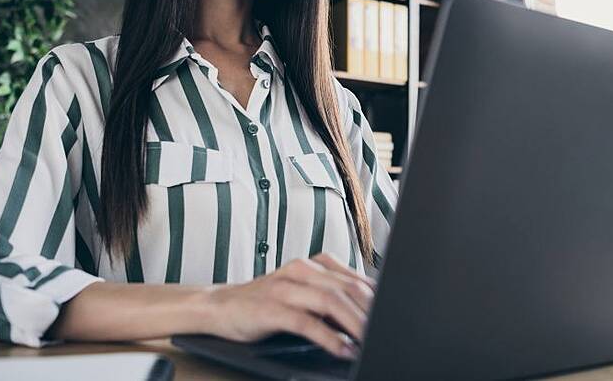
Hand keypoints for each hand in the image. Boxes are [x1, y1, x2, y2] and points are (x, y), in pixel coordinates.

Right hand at [199, 252, 376, 358]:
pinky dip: (328, 337)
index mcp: (313, 265)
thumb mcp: (302, 293)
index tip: (392, 314)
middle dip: (370, 311)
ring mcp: (285, 288)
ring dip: (354, 323)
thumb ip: (330, 296)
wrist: (219, 305)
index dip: (376, 297)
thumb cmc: (265, 302)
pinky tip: (341, 348)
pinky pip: (306, 322)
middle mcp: (301, 271)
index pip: (354, 278)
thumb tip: (367, 312)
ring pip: (330, 300)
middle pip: (346, 287)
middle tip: (386, 329)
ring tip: (369, 340)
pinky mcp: (271, 308)